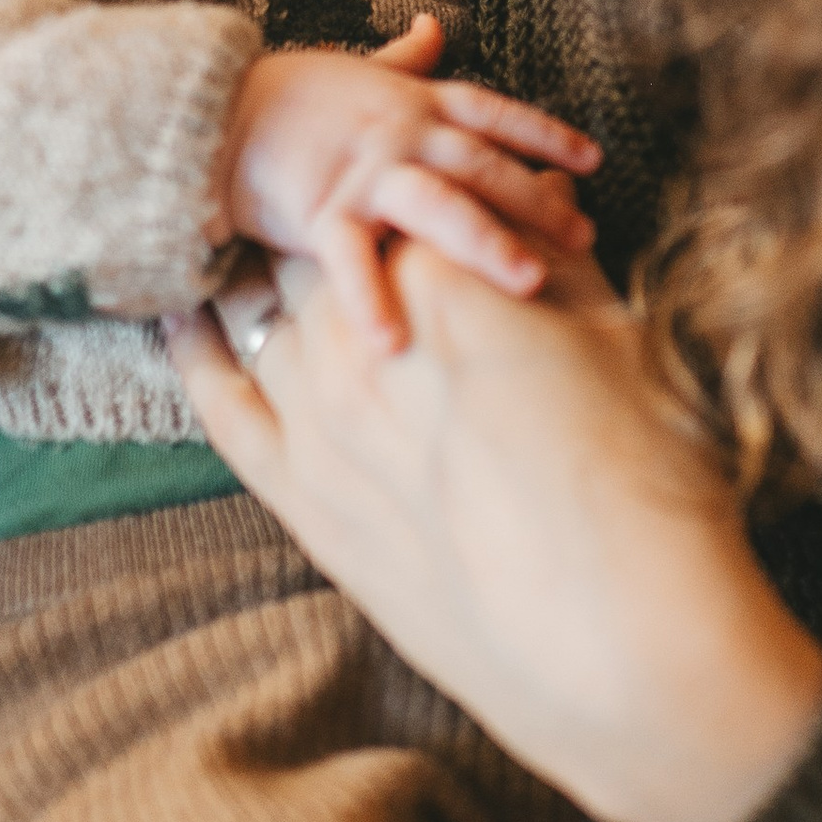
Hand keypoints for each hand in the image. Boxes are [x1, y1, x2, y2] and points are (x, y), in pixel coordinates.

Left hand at [170, 245, 821, 821]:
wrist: (618, 636)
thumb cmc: (643, 476)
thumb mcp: (614, 336)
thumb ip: (554, 256)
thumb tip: (539, 198)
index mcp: (445, 271)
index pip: (395, 199)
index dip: (405, 192)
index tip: (407, 185)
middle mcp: (362, 333)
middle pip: (318, 246)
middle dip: (334, 229)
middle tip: (346, 221)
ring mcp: (317, 417)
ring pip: (262, 311)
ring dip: (269, 277)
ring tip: (267, 252)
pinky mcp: (299, 498)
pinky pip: (219, 402)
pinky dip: (192, 347)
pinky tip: (179, 312)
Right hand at [222, 14, 599, 348]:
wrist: (210, 110)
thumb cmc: (286, 94)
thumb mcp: (354, 68)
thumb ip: (404, 60)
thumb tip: (436, 27)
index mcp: (414, 102)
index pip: (494, 113)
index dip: (544, 134)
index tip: (592, 160)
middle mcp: (400, 134)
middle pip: (482, 165)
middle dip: (537, 200)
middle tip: (585, 237)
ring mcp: (363, 172)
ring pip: (436, 205)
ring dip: (485, 241)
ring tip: (529, 282)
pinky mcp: (318, 210)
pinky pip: (350, 260)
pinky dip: (369, 300)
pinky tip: (393, 345)